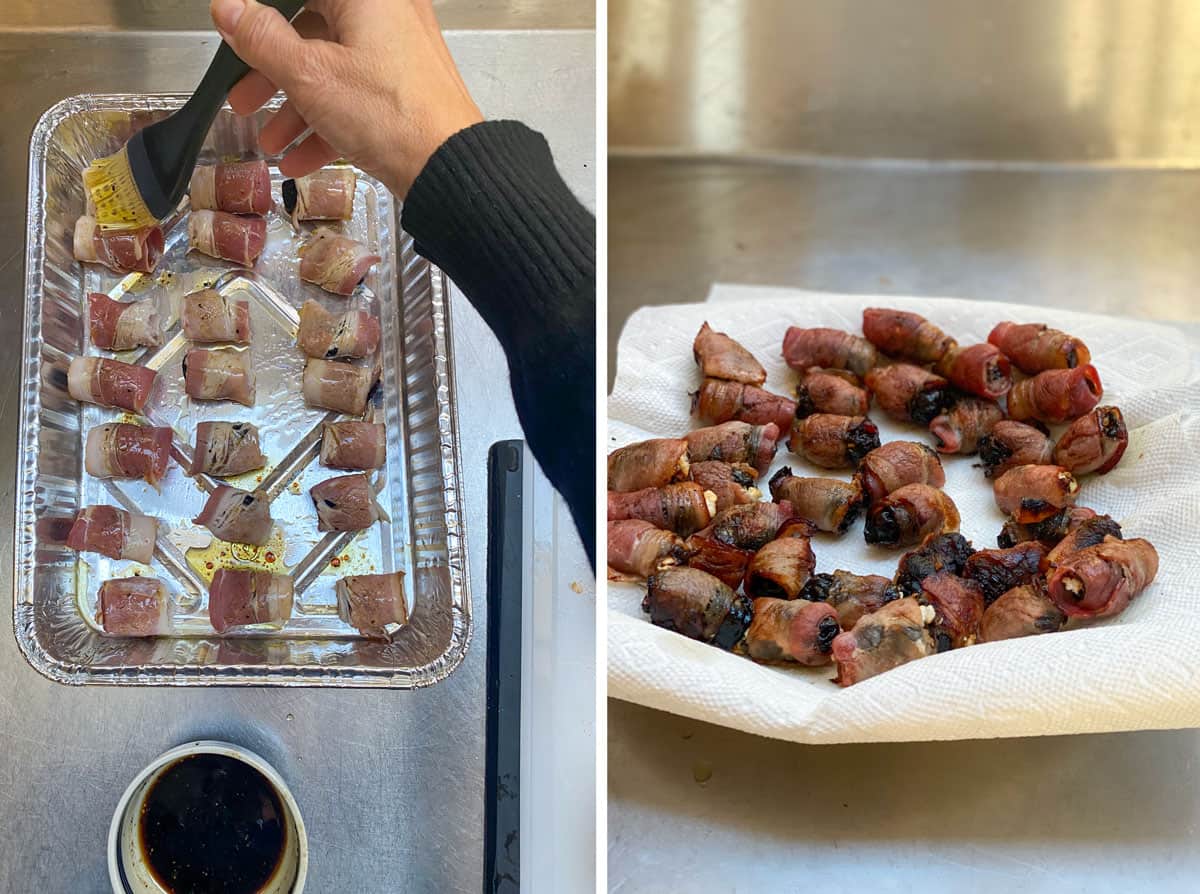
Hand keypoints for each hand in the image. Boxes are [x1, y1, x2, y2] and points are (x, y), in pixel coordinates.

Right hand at [210, 0, 482, 196]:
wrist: (449, 169)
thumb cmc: (392, 116)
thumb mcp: (310, 76)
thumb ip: (263, 39)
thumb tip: (230, 8)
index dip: (265, 18)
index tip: (239, 41)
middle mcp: (390, 14)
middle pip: (314, 32)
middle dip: (273, 74)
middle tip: (245, 98)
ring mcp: (402, 54)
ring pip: (335, 70)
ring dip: (297, 108)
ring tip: (271, 141)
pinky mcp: (409, 90)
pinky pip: (358, 97)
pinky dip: (328, 123)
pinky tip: (301, 159)